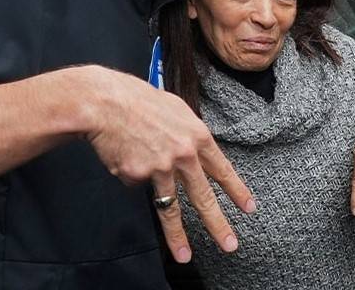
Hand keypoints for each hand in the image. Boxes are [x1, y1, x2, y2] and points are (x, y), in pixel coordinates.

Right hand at [71, 66, 254, 263]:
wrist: (106, 103)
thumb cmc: (140, 100)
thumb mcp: (177, 109)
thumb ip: (189, 134)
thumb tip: (195, 150)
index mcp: (197, 136)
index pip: (222, 170)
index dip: (237, 191)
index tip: (248, 207)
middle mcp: (183, 155)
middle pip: (203, 197)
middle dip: (218, 224)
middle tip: (230, 244)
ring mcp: (159, 168)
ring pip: (170, 208)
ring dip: (177, 235)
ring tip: (184, 255)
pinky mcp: (136, 176)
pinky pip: (137, 182)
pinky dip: (133, 173)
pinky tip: (126, 155)